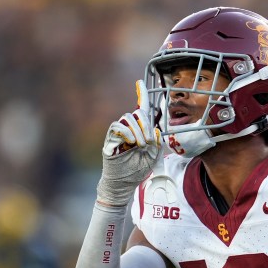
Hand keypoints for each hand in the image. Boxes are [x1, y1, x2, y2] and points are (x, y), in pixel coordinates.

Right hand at [97, 80, 162, 205]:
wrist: (123, 184)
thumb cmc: (136, 171)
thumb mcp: (153, 157)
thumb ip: (157, 143)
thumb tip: (156, 130)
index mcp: (140, 131)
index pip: (141, 110)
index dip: (141, 96)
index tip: (139, 82)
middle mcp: (129, 129)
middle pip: (138, 113)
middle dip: (146, 126)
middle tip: (148, 142)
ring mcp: (119, 133)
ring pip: (129, 117)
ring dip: (138, 131)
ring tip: (140, 145)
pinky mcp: (110, 138)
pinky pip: (118, 126)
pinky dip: (127, 133)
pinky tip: (130, 143)